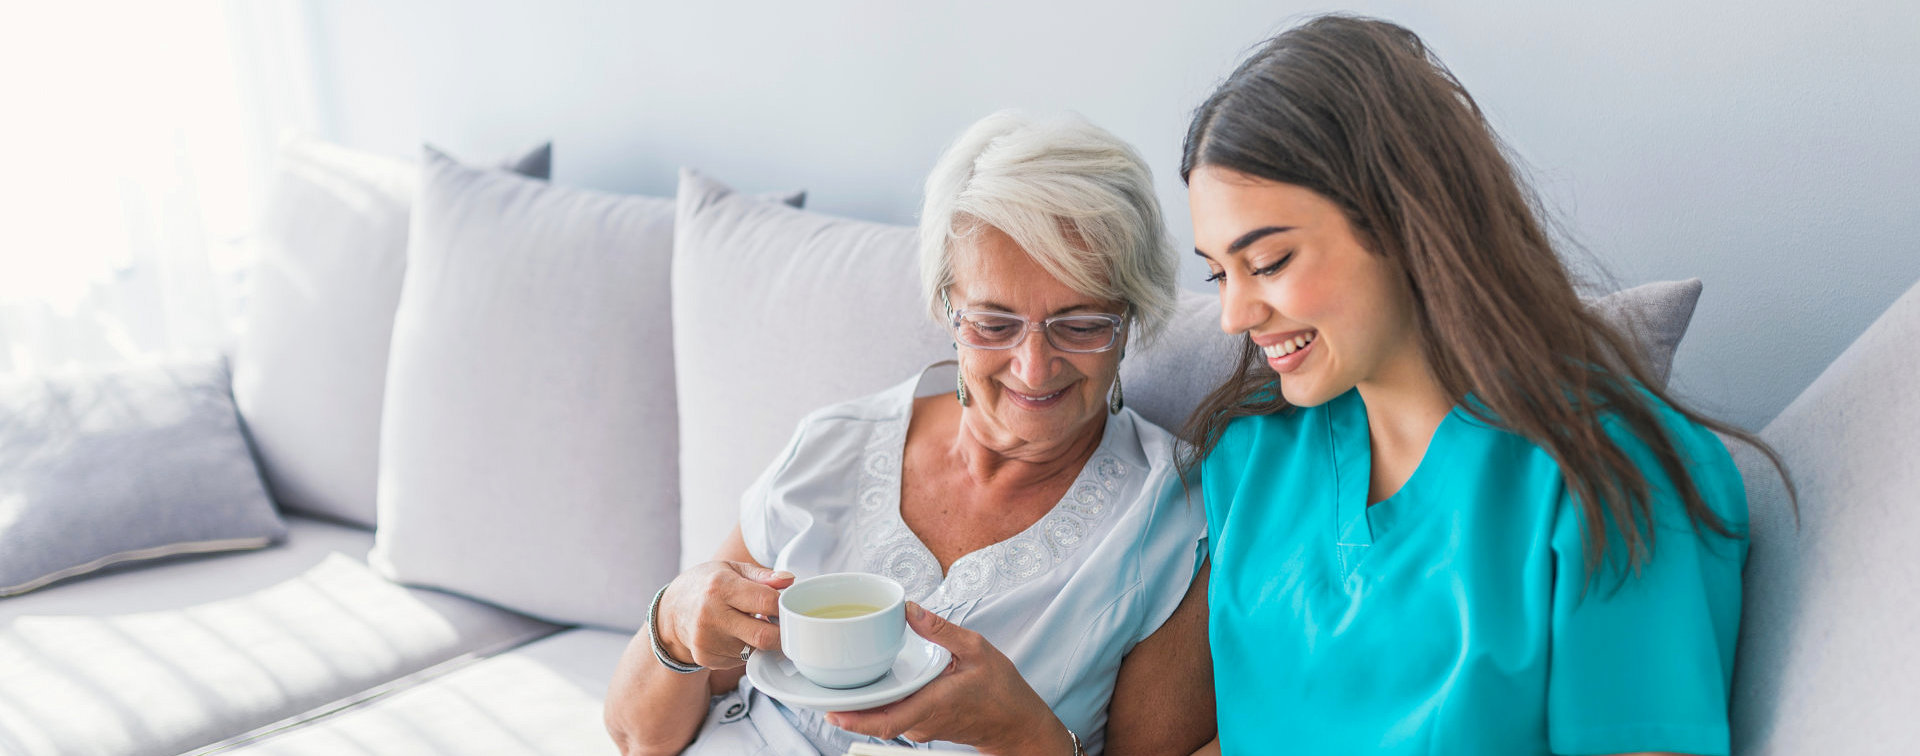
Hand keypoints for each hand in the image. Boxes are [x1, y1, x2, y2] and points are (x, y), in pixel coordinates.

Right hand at [657, 561, 793, 670]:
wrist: (673, 610)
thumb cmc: (707, 585)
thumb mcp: (732, 569)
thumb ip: (763, 576)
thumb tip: (789, 580)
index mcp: (720, 587)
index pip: (767, 601)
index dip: (784, 605)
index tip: (786, 605)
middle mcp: (711, 616)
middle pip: (764, 636)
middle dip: (781, 633)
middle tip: (782, 624)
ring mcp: (707, 641)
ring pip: (754, 649)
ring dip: (761, 640)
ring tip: (750, 624)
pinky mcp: (706, 658)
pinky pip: (741, 659)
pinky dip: (745, 649)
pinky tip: (735, 635)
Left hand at [826, 603, 1073, 755]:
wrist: (1016, 724)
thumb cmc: (1002, 690)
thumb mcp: (978, 650)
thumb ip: (942, 630)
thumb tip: (909, 609)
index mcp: (934, 703)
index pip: (887, 721)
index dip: (856, 719)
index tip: (830, 710)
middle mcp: (921, 722)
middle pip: (875, 722)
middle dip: (845, 710)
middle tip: (816, 690)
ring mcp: (920, 728)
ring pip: (882, 720)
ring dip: (859, 706)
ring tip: (835, 683)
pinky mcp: (922, 726)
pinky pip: (892, 717)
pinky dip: (875, 704)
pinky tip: (866, 685)